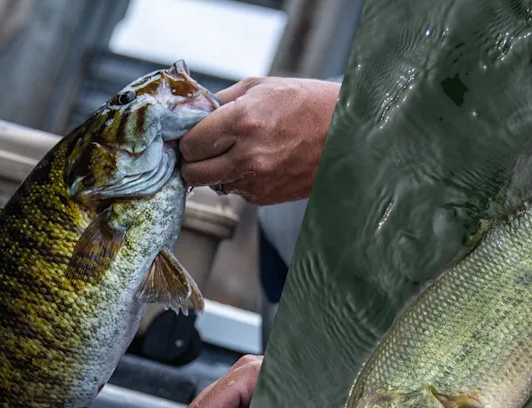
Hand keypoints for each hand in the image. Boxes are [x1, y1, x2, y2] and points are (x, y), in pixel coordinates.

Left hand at [179, 77, 340, 205]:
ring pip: (212, 185)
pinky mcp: (266, 197)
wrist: (344, 133)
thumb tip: (190, 112)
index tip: (191, 135)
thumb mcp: (260, 87)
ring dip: (215, 171)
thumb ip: (220, 101)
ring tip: (235, 151)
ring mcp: (257, 180)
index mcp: (243, 121)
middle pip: (192, 173)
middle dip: (192, 161)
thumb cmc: (304, 103)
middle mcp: (248, 156)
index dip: (186, 140)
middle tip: (201, 149)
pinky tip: (257, 161)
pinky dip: (238, 180)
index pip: (190, 145)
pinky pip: (235, 192)